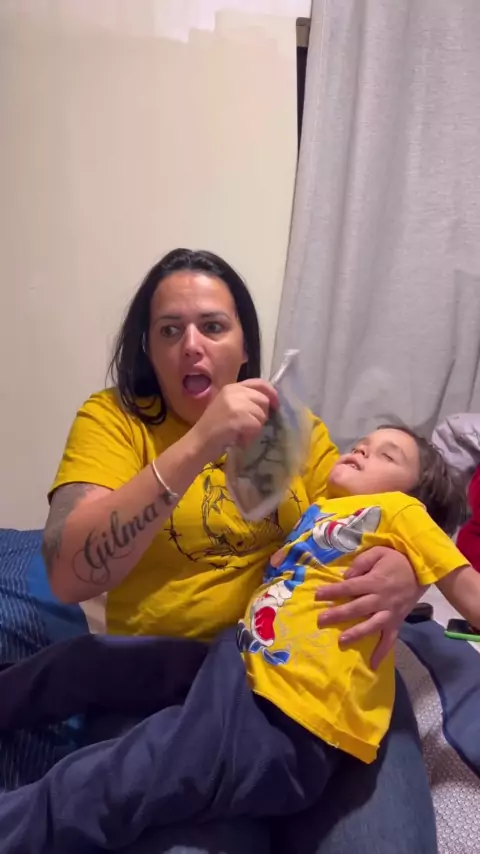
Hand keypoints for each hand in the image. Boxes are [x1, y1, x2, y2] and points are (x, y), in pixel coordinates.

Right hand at [191, 379, 277, 462]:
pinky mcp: (237, 418)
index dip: (271, 393)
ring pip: (262, 414)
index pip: (259, 383)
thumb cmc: (213, 429)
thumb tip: (269, 403)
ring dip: (256, 427)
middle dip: (262, 415)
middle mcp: (234, 392)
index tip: (275, 405)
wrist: (197, 443)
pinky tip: (240, 438)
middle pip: (263, 400)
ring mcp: (235, 404)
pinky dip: (251, 436)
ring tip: (242, 433)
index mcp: (231, 387)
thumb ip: (245, 401)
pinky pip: (257, 426)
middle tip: (249, 426)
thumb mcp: (228, 407)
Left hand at [315, 547, 423, 669]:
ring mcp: (390, 612)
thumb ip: (361, 563)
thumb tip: (346, 577)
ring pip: (372, 625)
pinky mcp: (397, 621)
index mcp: (375, 581)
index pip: (350, 587)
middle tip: (321, 620)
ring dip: (357, 633)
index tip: (317, 595)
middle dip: (338, 614)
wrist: (423, 569)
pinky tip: (372, 664)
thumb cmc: (397, 559)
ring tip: (341, 641)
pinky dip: (382, 652)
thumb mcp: (378, 551)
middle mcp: (381, 599)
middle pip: (357, 608)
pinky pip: (390, 639)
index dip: (333, 591)